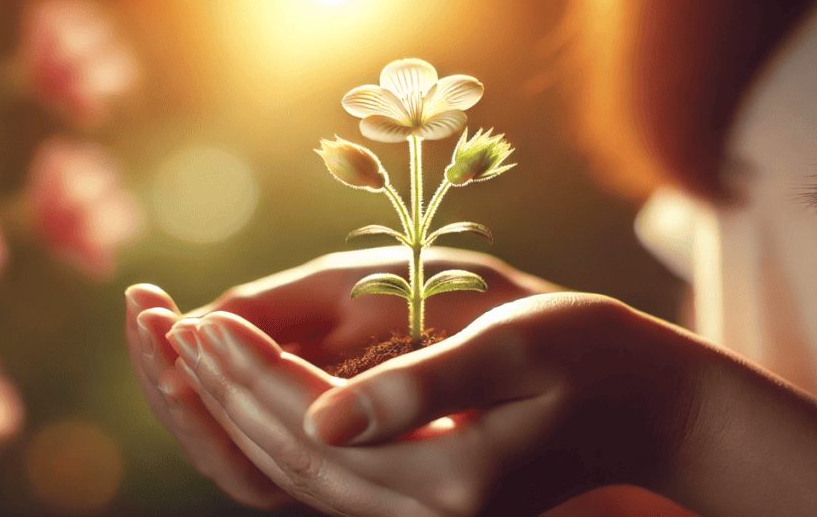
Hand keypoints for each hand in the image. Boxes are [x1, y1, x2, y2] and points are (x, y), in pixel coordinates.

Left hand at [124, 246, 557, 511]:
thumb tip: (322, 420)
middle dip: (220, 394)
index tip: (198, 319)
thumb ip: (420, 389)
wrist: (648, 406)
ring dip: (233, 415)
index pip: (310, 423)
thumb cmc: (592, 356)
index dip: (247, 371)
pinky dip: (269, 431)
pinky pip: (319, 477)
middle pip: (287, 459)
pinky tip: (241, 389)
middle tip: (168, 330)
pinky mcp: (417, 501)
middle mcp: (424, 515)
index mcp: (446, 480)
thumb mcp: (516, 349)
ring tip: (188, 355)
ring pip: (293, 476)